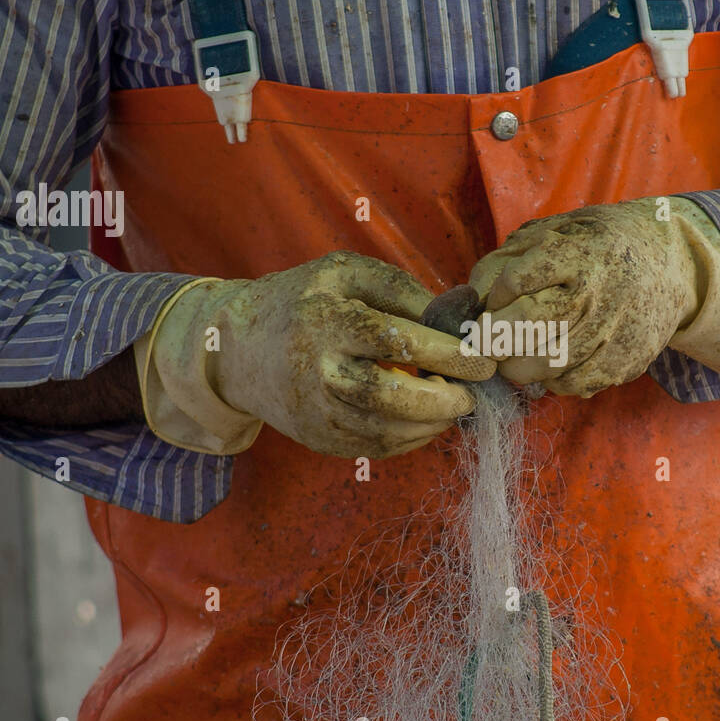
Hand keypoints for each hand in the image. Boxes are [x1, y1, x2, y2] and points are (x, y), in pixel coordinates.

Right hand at [142, 251, 495, 456]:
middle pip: (391, 399)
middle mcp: (319, 371)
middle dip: (444, 401)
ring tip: (454, 404)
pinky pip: (376, 448)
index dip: (448, 355)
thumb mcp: (345, 272)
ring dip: (433, 424)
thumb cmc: (303, 300)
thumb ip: (402, 288)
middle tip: (472, 394)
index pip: (398, 342)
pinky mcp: (319, 439)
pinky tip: (428, 420)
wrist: (236, 348)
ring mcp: (317, 412)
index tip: (483, 360)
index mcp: (326, 321)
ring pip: (387, 431)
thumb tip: (458, 316)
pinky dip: (411, 438)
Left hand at [467, 198, 706, 396]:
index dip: (493, 298)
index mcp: (575, 253)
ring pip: (546, 364)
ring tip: (513, 357)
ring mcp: (614, 330)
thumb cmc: (598, 247)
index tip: (492, 304)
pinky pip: (573, 384)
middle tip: (487, 343)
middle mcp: (596, 292)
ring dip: (517, 367)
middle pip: (526, 327)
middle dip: (493, 341)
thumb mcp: (557, 230)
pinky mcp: (626, 360)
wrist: (671, 264)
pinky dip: (551, 381)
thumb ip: (512, 257)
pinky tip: (551, 364)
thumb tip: (472, 297)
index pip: (514, 282)